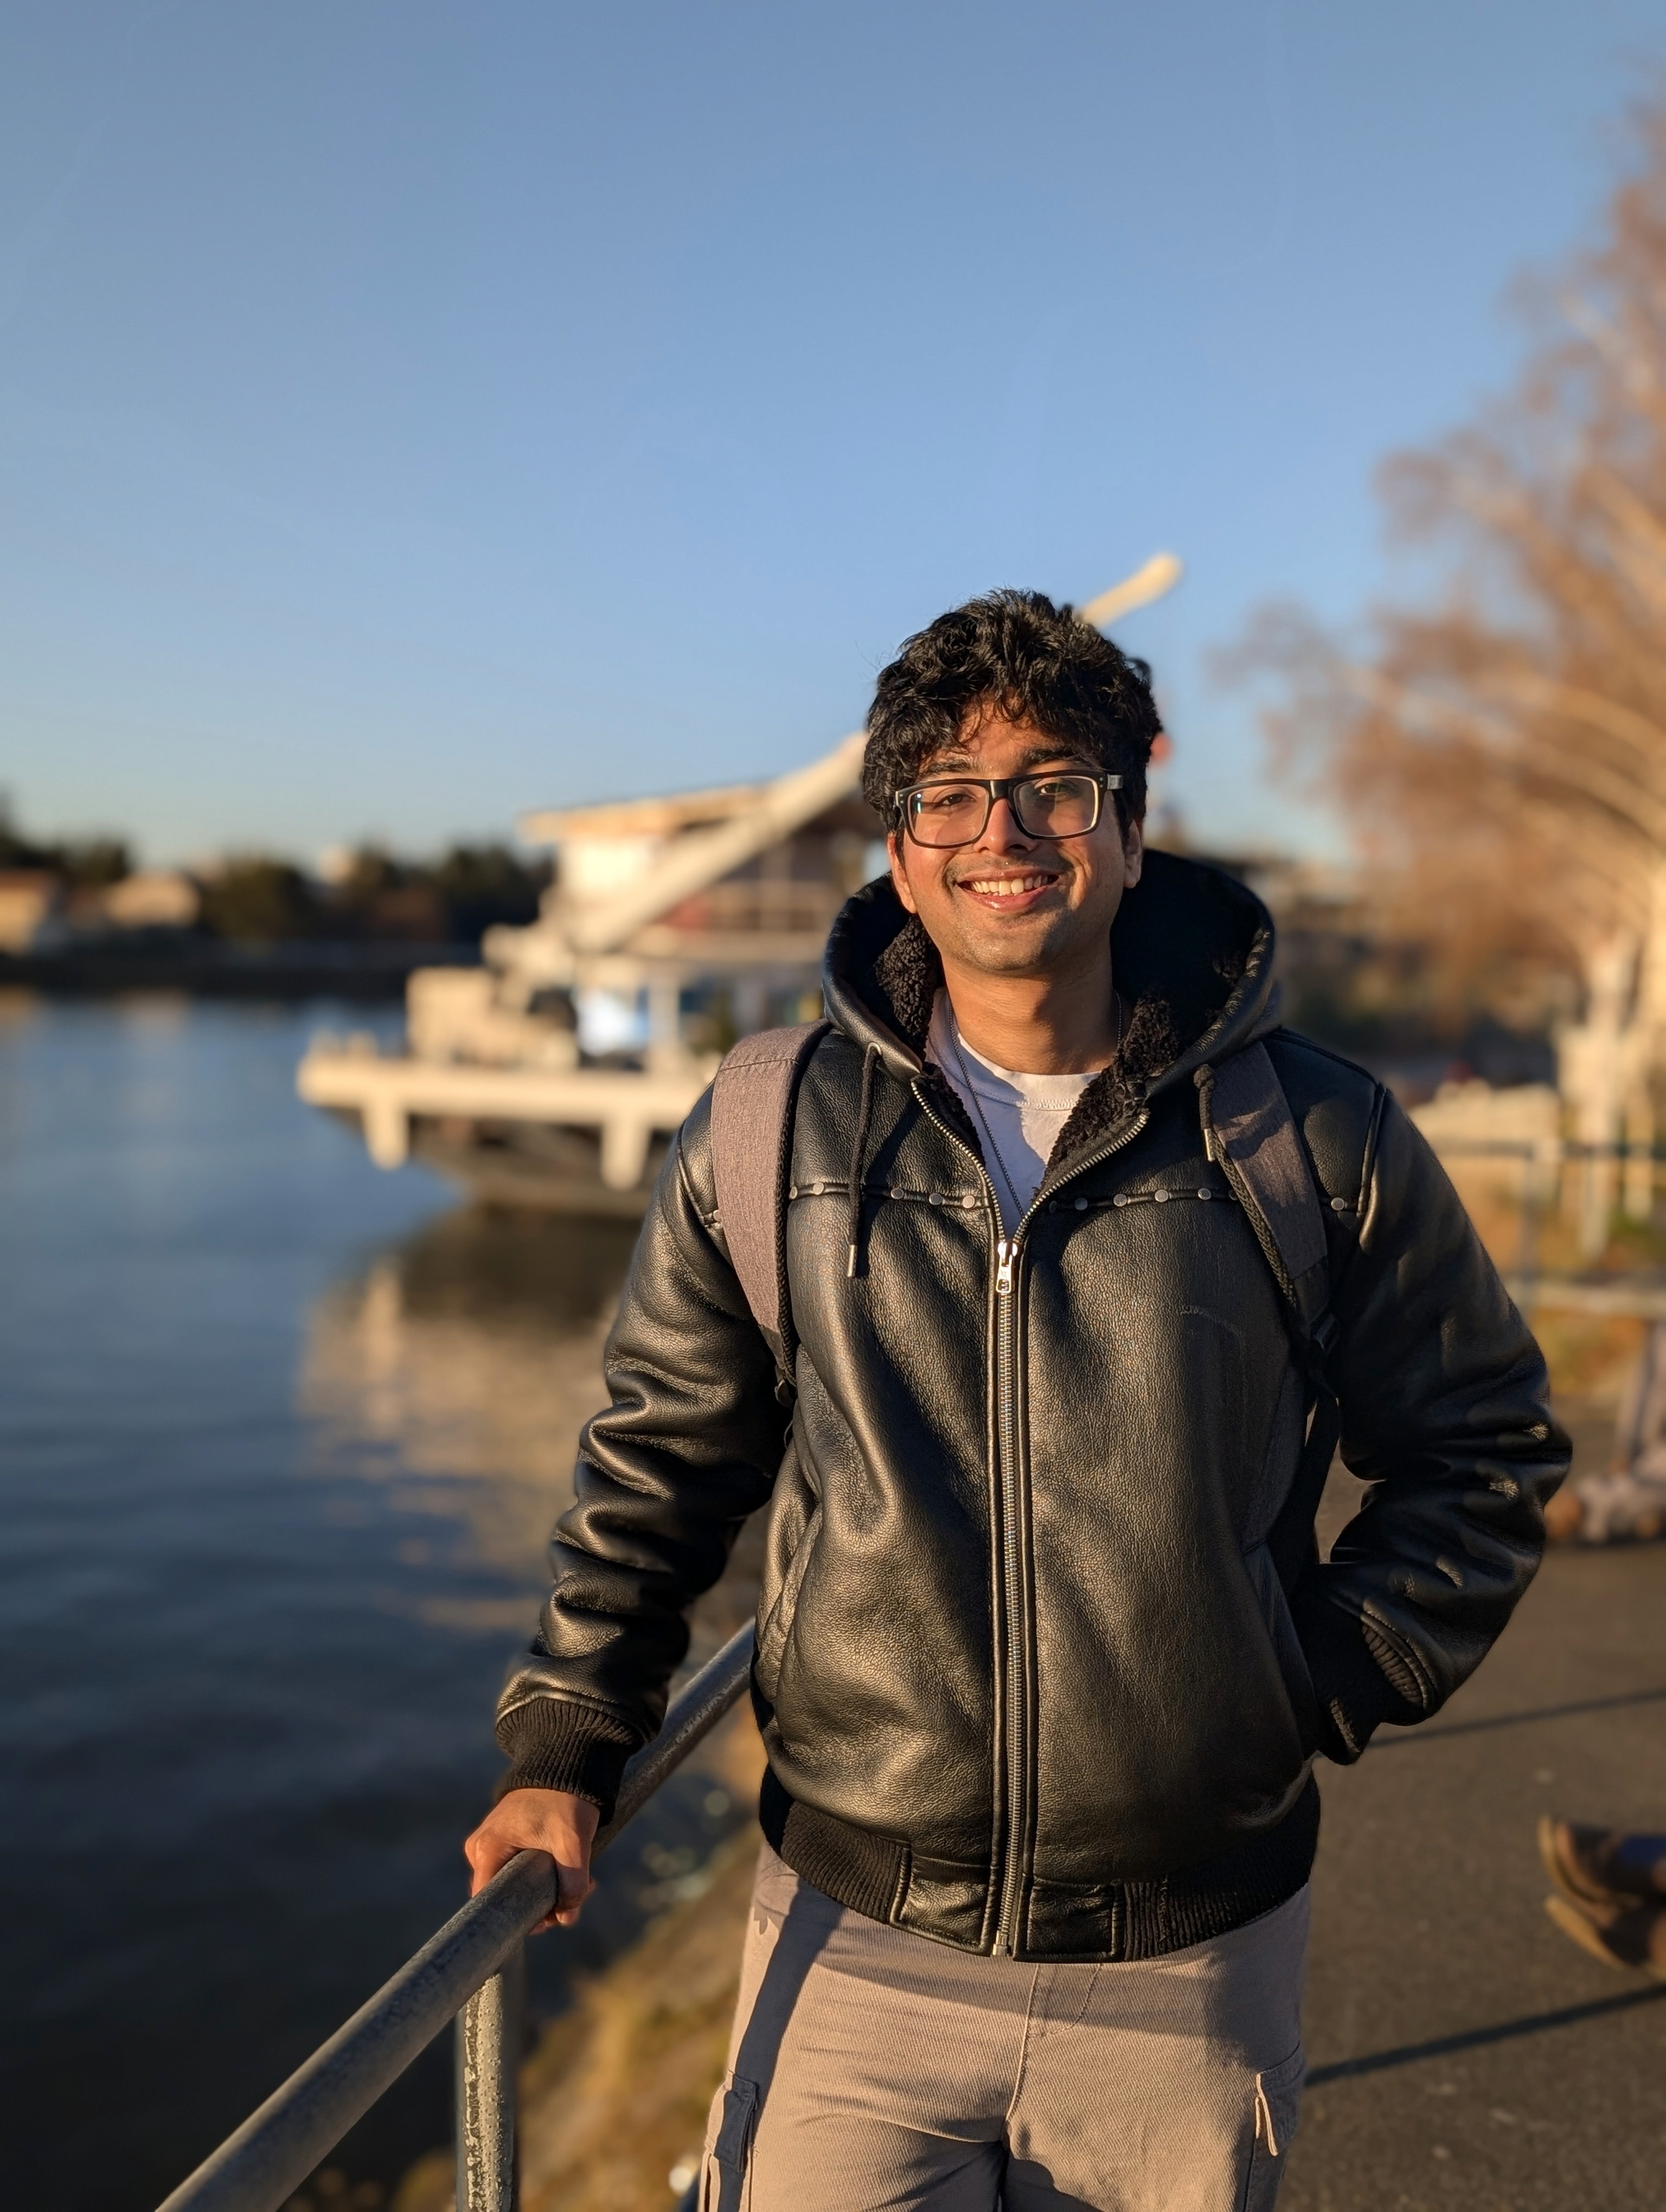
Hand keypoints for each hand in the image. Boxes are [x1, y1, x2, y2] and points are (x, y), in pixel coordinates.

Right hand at [464, 1788, 600, 1929]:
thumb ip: (571, 1884)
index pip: (489, 1903)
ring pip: (515, 1885)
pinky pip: (517, 1870)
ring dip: (547, 1890)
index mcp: (487, 1849)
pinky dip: (542, 1875)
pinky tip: (569, 1869)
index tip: (546, 1920)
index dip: (517, 1919)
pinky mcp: (504, 1841)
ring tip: (580, 1880)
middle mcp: (480, 1848)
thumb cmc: (565, 1800)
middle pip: (505, 1897)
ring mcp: (490, 1844)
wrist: (566, 1763)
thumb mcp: (573, 1843)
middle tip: (572, 1899)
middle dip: (540, 1904)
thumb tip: (565, 1918)